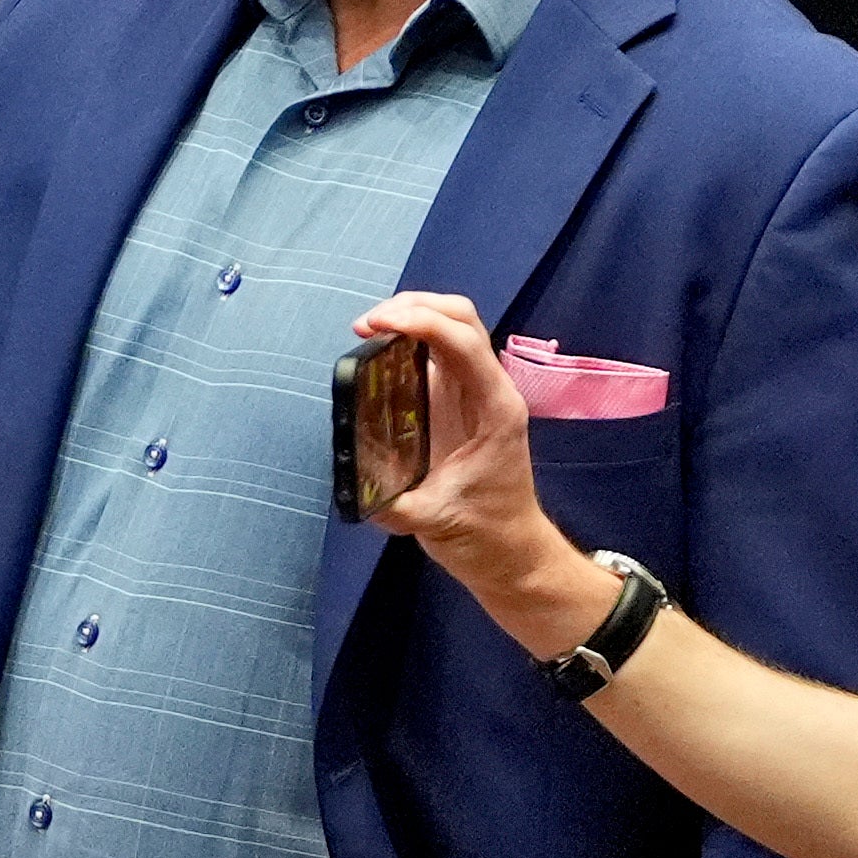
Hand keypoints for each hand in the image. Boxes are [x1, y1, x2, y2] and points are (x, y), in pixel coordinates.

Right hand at [351, 293, 622, 660]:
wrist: (510, 552)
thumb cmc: (483, 536)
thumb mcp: (431, 522)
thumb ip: (388, 502)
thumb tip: (347, 481)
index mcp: (494, 409)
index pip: (462, 342)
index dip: (419, 322)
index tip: (374, 325)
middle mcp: (489, 390)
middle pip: (462, 318)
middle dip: (415, 306)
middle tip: (367, 323)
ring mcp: (475, 393)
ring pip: (453, 327)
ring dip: (412, 315)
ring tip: (369, 329)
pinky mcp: (459, 401)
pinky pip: (439, 353)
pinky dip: (410, 339)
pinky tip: (381, 350)